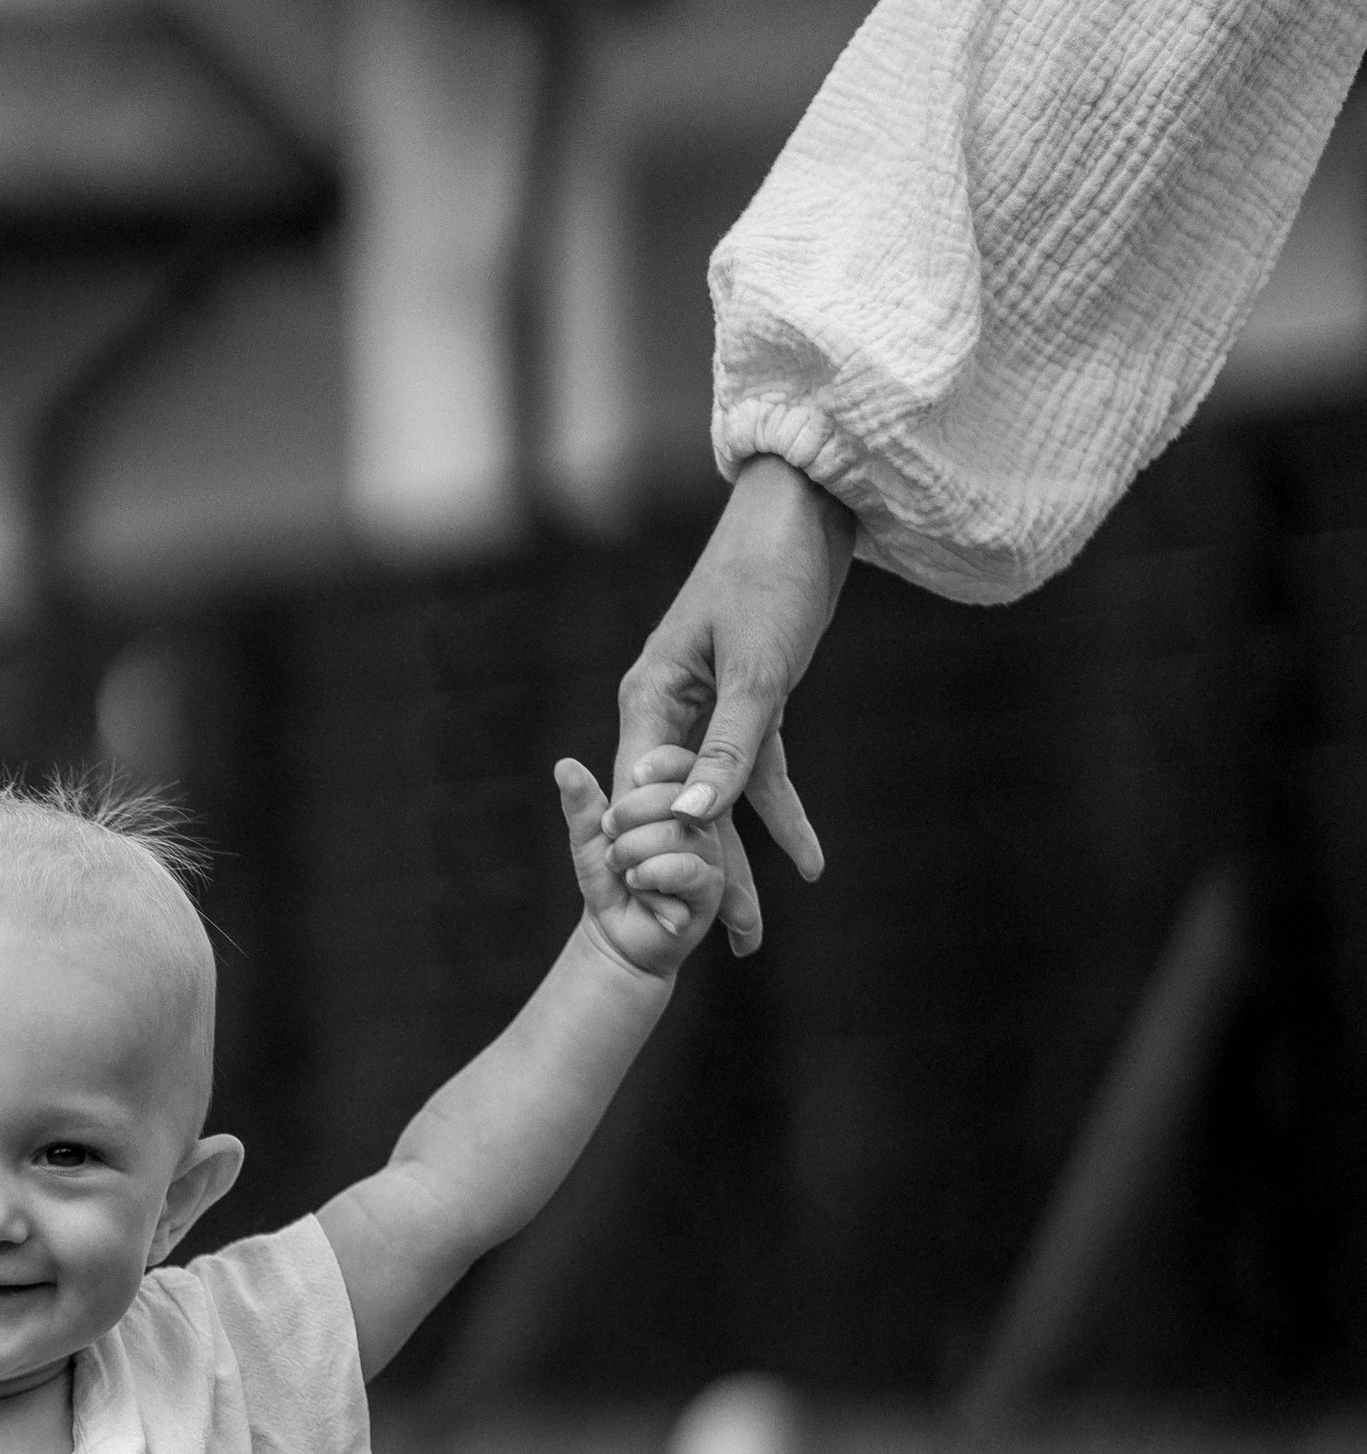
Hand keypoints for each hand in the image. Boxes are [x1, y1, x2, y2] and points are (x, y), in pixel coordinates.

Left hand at [556, 747, 724, 981]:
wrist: (615, 936)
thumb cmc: (608, 881)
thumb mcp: (589, 838)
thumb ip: (583, 803)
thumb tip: (564, 765)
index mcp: (676, 799)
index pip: (681, 762)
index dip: (657, 765)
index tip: (631, 779)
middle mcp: (700, 822)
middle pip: (675, 795)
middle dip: (629, 817)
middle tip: (612, 844)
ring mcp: (710, 854)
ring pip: (678, 833)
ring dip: (634, 852)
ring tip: (624, 872)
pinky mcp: (711, 888)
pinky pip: (686, 869)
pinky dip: (651, 877)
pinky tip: (639, 888)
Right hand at [614, 455, 854, 952]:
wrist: (807, 508)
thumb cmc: (770, 572)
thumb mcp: (756, 665)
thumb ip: (732, 743)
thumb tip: (703, 814)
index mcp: (651, 697)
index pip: (644, 794)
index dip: (660, 855)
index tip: (673, 916)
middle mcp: (670, 710)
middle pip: (683, 810)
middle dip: (704, 878)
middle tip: (728, 945)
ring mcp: (709, 710)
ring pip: (722, 802)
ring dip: (741, 862)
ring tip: (754, 931)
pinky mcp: (751, 703)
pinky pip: (761, 773)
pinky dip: (782, 815)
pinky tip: (808, 863)